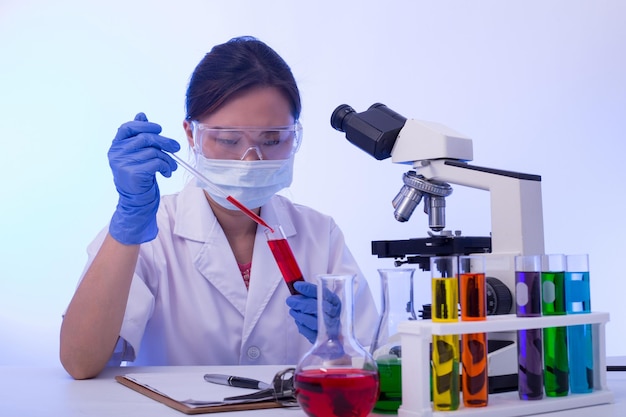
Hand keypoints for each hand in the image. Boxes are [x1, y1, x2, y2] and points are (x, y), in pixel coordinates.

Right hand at [108, 113, 179, 244]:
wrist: (136, 201)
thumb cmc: (139, 175)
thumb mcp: (138, 154)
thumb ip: (139, 135)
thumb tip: (142, 115)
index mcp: (116, 146)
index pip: (127, 128)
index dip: (144, 126)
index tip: (159, 128)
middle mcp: (116, 153)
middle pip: (145, 138)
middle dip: (164, 142)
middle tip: (176, 148)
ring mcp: (123, 163)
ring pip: (153, 151)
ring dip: (167, 159)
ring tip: (172, 167)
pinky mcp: (133, 173)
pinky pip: (156, 162)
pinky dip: (166, 166)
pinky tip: (167, 172)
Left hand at [285, 281, 340, 342]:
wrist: (336, 333)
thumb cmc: (327, 313)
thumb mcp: (323, 300)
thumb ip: (311, 293)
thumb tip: (296, 286)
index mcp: (335, 302)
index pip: (323, 293)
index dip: (309, 289)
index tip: (297, 285)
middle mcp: (335, 315)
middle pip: (317, 308)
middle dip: (301, 303)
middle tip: (290, 300)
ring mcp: (330, 329)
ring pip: (312, 321)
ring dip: (299, 315)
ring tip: (293, 310)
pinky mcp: (322, 340)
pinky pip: (309, 333)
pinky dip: (301, 325)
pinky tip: (299, 320)